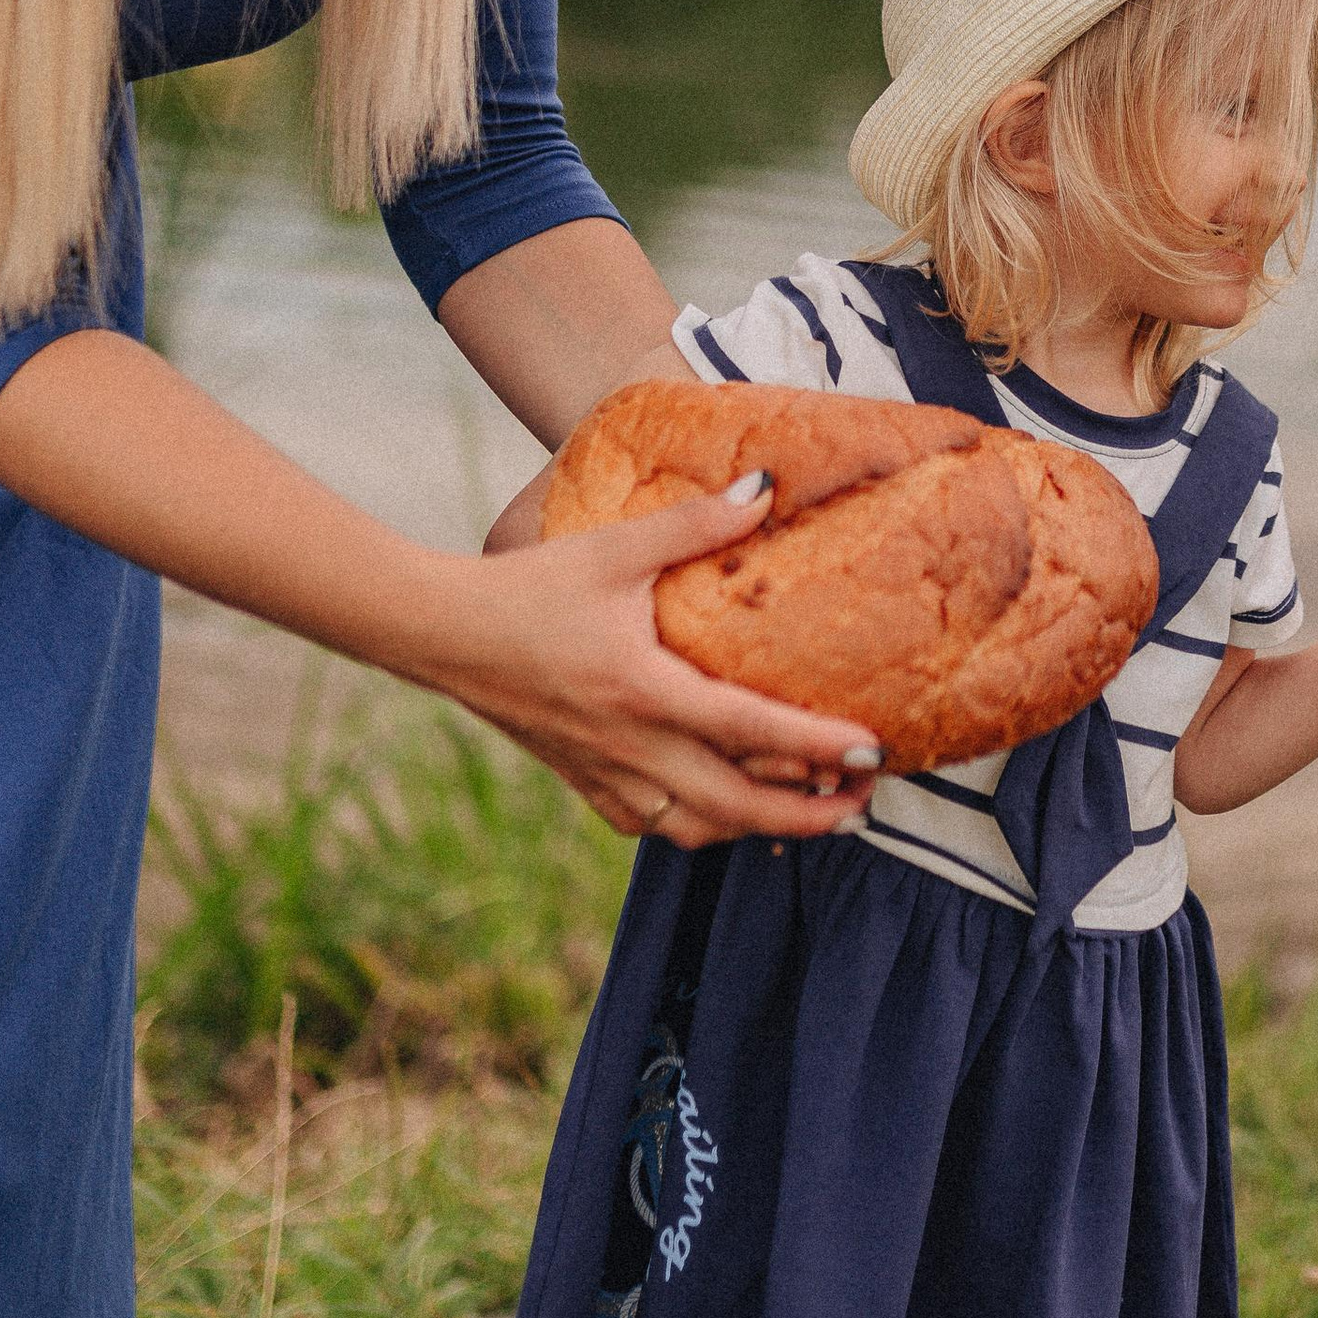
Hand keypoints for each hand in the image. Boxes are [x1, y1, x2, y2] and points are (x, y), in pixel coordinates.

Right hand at [438, 482, 882, 844]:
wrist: (443, 634)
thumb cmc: (531, 587)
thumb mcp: (614, 547)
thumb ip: (694, 523)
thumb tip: (766, 490)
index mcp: (644, 690)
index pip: (750, 730)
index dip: (818, 747)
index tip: (874, 751)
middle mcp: (630, 747)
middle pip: (736, 806)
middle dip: (808, 815)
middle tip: (864, 801)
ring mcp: (604, 774)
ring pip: (697, 827)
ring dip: (758, 828)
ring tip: (811, 812)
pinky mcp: (582, 783)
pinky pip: (653, 825)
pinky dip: (700, 825)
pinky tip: (723, 807)